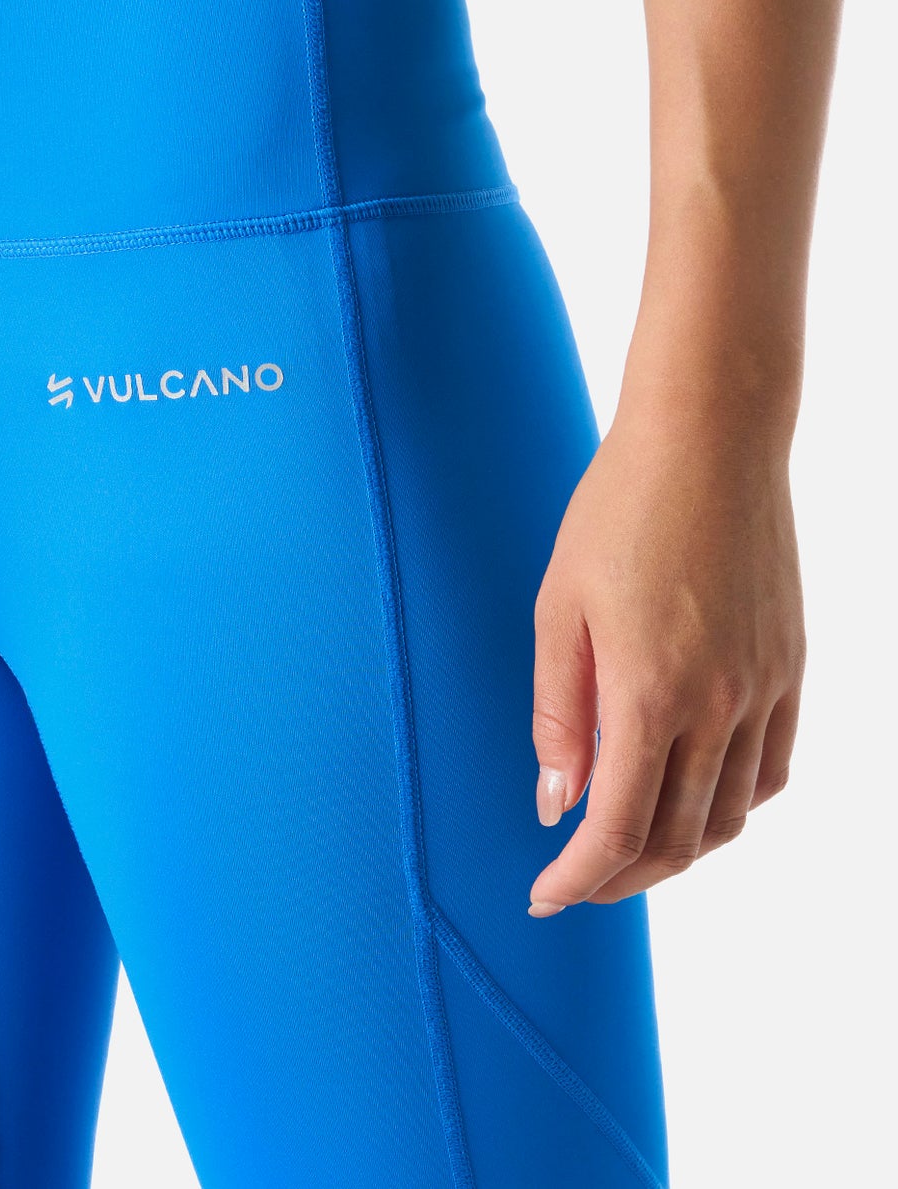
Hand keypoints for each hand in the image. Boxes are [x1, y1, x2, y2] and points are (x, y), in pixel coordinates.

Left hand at [527, 405, 804, 913]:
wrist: (710, 441)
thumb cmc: (616, 513)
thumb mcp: (558, 609)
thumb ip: (558, 714)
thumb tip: (556, 802)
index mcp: (650, 692)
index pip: (619, 828)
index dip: (580, 877)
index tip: (545, 896)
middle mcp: (720, 704)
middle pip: (678, 838)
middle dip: (622, 876)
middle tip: (577, 881)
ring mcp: (766, 688)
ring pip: (730, 815)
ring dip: (678, 850)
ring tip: (628, 849)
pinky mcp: (791, 667)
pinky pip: (770, 769)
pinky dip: (730, 805)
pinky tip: (694, 798)